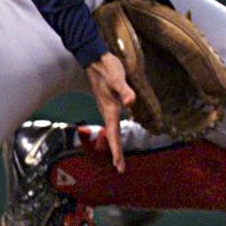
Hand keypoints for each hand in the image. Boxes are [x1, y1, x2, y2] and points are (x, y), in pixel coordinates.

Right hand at [85, 52, 134, 172]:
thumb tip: (131, 102)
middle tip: (120, 168)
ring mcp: (107, 106)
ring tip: (119, 157)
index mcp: (110, 108)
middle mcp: (107, 110)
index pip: (114, 134)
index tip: (119, 166)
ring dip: (115, 144)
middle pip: (112, 136)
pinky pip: (112, 122)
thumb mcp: (117, 77)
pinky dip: (115, 132)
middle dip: (116, 152)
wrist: (94, 58)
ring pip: (112, 130)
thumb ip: (124, 90)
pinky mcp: (109, 101)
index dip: (117, 150)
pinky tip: (118, 132)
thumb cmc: (106, 67)